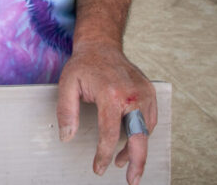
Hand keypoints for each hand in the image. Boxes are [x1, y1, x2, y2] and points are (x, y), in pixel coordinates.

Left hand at [56, 42, 156, 182]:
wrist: (102, 45)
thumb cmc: (84, 64)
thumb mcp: (67, 84)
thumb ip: (66, 112)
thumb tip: (67, 137)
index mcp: (112, 93)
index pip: (110, 133)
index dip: (104, 154)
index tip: (98, 167)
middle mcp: (133, 94)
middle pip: (139, 136)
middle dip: (136, 162)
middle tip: (131, 181)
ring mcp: (145, 93)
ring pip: (146, 130)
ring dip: (136, 149)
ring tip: (123, 162)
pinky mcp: (150, 92)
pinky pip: (150, 120)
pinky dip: (142, 133)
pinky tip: (130, 141)